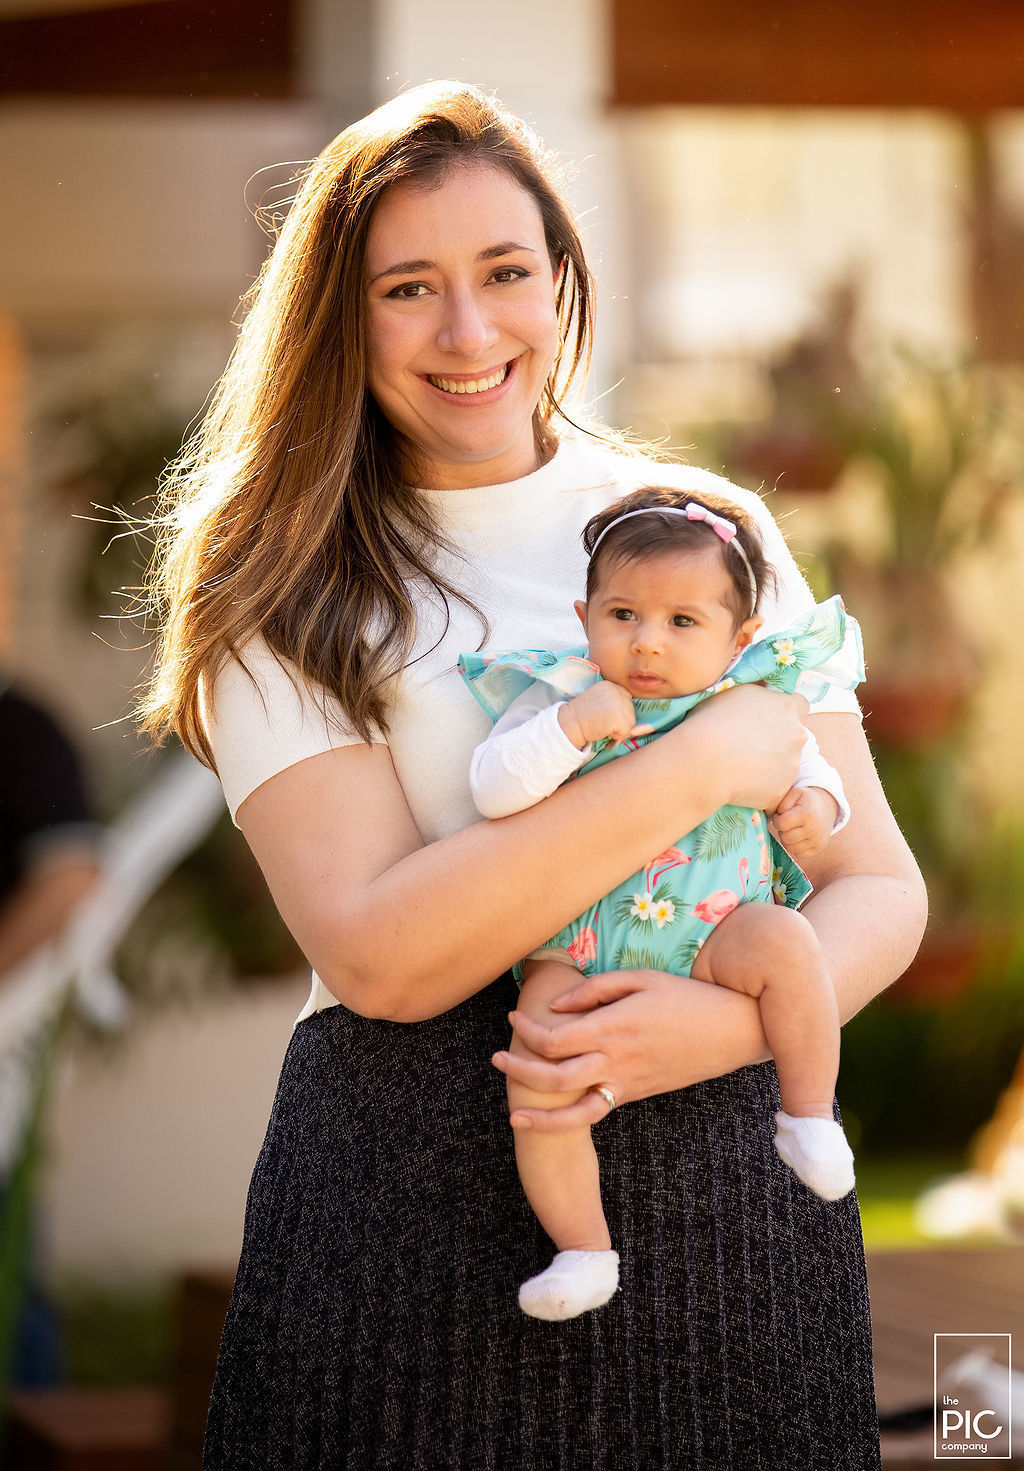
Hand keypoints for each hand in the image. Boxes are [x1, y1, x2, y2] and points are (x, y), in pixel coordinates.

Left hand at [490, 968, 768, 1131]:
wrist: (731, 1031)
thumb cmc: (685, 997)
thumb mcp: (640, 978)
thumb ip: (595, 990)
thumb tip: (558, 1006)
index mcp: (613, 1028)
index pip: (554, 1039)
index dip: (527, 1032)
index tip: (512, 1018)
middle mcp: (616, 1061)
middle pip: (554, 1078)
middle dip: (519, 1071)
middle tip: (496, 1059)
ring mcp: (628, 1083)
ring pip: (576, 1112)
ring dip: (541, 1117)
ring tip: (514, 1116)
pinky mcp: (637, 1094)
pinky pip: (599, 1111)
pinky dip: (572, 1117)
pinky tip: (554, 1111)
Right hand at [558, 682, 652, 749]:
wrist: (568, 724)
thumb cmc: (581, 717)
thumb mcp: (599, 704)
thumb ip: (616, 706)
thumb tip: (648, 726)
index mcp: (610, 684)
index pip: (626, 700)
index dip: (618, 711)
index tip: (602, 715)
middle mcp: (616, 690)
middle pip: (631, 711)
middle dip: (619, 721)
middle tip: (600, 721)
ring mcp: (619, 703)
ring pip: (630, 722)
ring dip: (618, 729)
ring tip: (600, 725)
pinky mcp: (620, 717)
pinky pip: (626, 732)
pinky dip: (616, 736)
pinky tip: (602, 730)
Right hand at [682, 684, 807, 812]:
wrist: (705, 761)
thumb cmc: (712, 721)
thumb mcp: (734, 691)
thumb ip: (756, 692)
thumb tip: (761, 691)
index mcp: (786, 706)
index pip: (800, 704)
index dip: (786, 711)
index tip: (771, 718)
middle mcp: (797, 734)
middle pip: (795, 735)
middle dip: (779, 739)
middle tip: (751, 744)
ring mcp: (792, 764)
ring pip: (787, 763)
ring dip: (772, 763)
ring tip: (742, 765)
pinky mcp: (782, 789)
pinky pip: (775, 786)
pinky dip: (762, 785)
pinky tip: (741, 781)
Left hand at [771, 784, 837, 860]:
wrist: (827, 807)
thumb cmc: (806, 800)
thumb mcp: (795, 792)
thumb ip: (782, 802)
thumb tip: (777, 816)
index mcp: (807, 814)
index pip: (781, 824)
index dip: (777, 819)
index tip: (780, 815)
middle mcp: (814, 829)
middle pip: (785, 838)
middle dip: (782, 830)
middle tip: (787, 823)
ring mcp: (817, 840)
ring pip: (790, 848)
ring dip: (787, 839)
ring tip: (792, 829)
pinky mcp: (818, 848)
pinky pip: (799, 854)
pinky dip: (795, 847)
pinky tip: (798, 836)